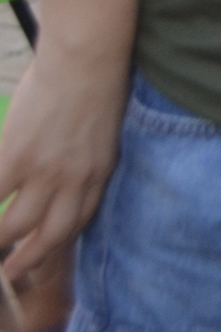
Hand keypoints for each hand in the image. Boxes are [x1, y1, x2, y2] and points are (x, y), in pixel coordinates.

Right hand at [0, 49, 129, 282]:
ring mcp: (44, 173)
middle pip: (50, 236)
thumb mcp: (100, 129)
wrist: (87, 57)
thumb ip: (84, 157)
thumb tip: (62, 170)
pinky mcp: (15, 159)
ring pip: (15, 226)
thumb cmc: (95, 81)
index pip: (78, 221)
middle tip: (10, 273)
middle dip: (29, 260)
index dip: (57, 243)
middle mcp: (75, 181)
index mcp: (99, 172)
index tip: (43, 254)